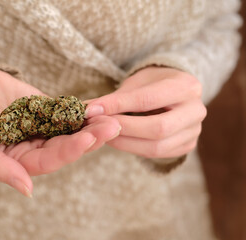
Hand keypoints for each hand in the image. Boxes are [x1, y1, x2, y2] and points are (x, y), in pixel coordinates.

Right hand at [0, 69, 119, 196]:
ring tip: (111, 117)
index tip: (88, 139)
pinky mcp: (44, 108)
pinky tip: (97, 105)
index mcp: (18, 160)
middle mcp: (34, 146)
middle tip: (112, 126)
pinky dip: (81, 108)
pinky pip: (65, 110)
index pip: (49, 160)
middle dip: (90, 138)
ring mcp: (41, 126)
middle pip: (67, 146)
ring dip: (92, 124)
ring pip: (71, 130)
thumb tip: (27, 190)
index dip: (69, 151)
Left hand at [85, 67, 206, 158]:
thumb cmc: (152, 83)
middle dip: (122, 129)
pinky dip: (133, 148)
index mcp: (186, 86)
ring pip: (157, 146)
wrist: (175, 91)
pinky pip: (157, 154)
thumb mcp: (136, 83)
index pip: (147, 100)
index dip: (117, 106)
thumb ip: (115, 98)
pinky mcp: (187, 145)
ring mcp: (194, 131)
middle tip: (96, 126)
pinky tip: (117, 140)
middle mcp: (196, 110)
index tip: (91, 110)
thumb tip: (86, 109)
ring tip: (104, 134)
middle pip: (158, 128)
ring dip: (125, 142)